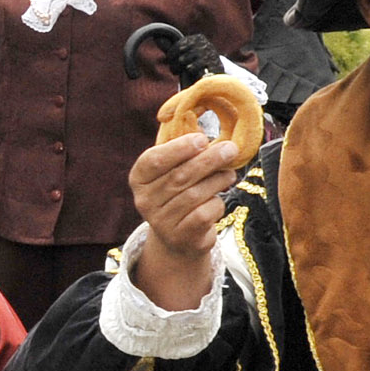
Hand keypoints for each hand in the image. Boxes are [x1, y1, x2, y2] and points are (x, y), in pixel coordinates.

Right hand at [127, 130, 238, 307]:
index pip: (154, 160)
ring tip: (229, 174)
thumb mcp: (174, 170)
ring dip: (217, 181)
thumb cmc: (178, 194)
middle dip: (208, 160)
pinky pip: (203, 214)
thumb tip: (205, 134)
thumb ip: (185, 152)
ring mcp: (160, 222)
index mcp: (139, 178)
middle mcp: (144, 201)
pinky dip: (216, 204)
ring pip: (194, 195)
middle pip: (179, 176)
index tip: (202, 139)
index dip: (178, 148)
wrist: (179, 237)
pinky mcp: (180, 237)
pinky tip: (217, 200)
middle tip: (230, 149)